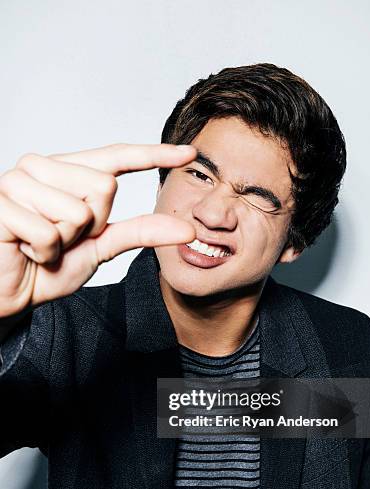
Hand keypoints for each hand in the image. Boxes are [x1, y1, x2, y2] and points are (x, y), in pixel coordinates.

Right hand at [0, 143, 195, 317]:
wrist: (8, 292)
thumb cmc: (49, 266)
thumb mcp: (101, 247)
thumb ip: (140, 232)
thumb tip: (186, 230)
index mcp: (66, 171)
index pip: (116, 156)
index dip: (153, 154)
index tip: (191, 154)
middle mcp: (41, 166)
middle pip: (104, 187)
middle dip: (91, 227)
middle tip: (61, 239)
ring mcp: (18, 180)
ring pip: (79, 211)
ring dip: (65, 241)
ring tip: (40, 244)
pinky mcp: (1, 202)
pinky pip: (50, 232)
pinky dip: (44, 252)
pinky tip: (24, 249)